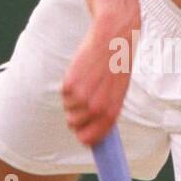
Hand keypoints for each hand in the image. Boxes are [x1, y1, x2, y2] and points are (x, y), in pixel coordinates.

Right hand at [61, 15, 139, 146]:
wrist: (112, 41)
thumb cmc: (116, 67)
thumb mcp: (118, 94)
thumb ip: (106, 112)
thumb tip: (93, 129)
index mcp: (111, 113)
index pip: (89, 139)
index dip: (83, 135)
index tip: (82, 130)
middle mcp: (96, 109)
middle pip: (73, 125)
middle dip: (76, 115)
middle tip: (85, 98)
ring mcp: (82, 98)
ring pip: (67, 110)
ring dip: (72, 100)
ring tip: (85, 83)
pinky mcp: (69, 86)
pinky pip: (63, 95)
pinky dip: (68, 87)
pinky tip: (80, 74)